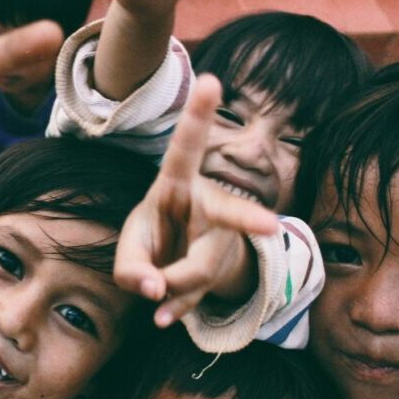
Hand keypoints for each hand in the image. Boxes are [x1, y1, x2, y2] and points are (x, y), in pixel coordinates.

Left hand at [113, 74, 278, 326]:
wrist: (176, 263)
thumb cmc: (152, 239)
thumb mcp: (130, 248)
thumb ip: (130, 268)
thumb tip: (155, 292)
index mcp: (177, 184)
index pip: (186, 148)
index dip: (198, 115)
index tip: (210, 81)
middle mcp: (208, 206)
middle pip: (228, 213)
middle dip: (248, 219)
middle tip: (269, 226)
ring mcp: (221, 239)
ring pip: (201, 268)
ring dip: (169, 287)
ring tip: (151, 290)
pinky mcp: (222, 270)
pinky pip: (198, 294)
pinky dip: (175, 308)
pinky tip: (163, 317)